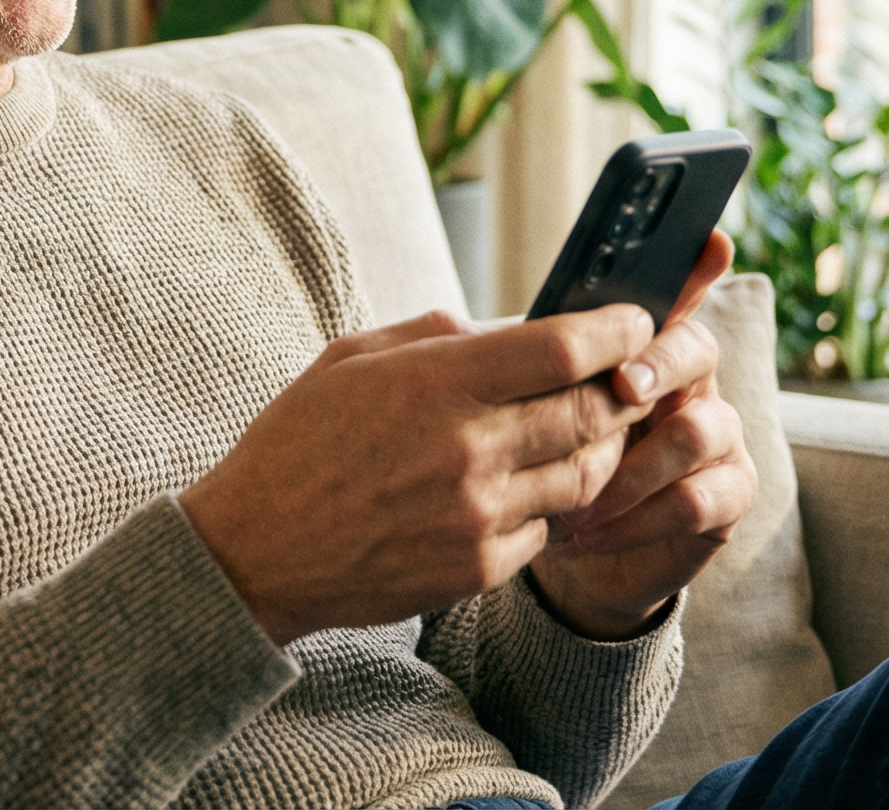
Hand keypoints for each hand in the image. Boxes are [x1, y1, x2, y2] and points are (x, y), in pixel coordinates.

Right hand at [178, 300, 668, 646]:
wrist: (255, 550)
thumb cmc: (299, 443)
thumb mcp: (352, 357)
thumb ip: (435, 335)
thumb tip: (506, 328)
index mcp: (434, 382)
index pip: (562, 348)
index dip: (614, 331)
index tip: (632, 322)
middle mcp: (466, 448)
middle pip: (592, 411)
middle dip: (620, 389)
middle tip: (625, 377)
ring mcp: (477, 514)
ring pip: (583, 474)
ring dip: (592, 448)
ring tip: (575, 432)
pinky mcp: (478, 567)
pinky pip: (546, 527)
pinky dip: (545, 503)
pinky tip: (517, 488)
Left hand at [527, 229, 756, 639]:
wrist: (554, 545)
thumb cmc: (528, 460)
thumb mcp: (501, 405)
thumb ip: (497, 364)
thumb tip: (464, 331)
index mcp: (635, 347)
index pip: (670, 294)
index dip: (694, 267)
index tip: (709, 243)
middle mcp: (686, 382)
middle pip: (696, 349)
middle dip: (659, 365)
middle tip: (621, 386)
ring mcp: (715, 437)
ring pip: (700, 428)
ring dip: (638, 463)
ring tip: (579, 499)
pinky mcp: (724, 496)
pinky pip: (705, 498)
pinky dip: (645, 515)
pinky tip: (593, 532)